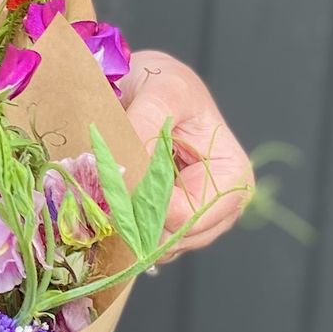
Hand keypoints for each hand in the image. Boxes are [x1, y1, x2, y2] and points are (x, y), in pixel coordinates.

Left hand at [122, 50, 252, 255]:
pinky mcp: (164, 225)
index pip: (190, 215)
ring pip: (152, 247)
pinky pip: (139, 244)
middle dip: (133, 221)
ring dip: (122, 227)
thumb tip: (132, 163)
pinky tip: (105, 204)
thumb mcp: (161, 90)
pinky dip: (118, 230)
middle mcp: (219, 205)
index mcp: (230, 174)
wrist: (143, 87)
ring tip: (103, 194)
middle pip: (172, 238)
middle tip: (102, 193)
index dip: (148, 208)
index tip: (116, 186)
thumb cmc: (162, 85)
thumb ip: (148, 122)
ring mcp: (192, 220)